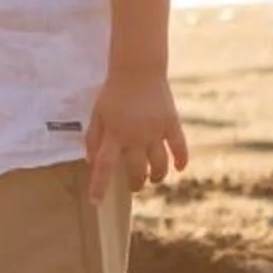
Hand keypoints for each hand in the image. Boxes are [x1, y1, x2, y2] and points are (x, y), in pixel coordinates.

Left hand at [85, 70, 188, 199]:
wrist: (138, 69)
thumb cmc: (113, 92)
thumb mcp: (97, 114)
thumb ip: (93, 138)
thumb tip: (91, 161)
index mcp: (113, 135)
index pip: (104, 167)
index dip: (99, 186)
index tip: (96, 202)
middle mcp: (135, 137)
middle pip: (136, 171)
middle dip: (135, 183)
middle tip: (134, 185)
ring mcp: (155, 131)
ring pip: (158, 165)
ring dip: (156, 176)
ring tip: (153, 179)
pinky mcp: (171, 123)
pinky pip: (179, 146)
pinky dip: (181, 159)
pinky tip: (179, 168)